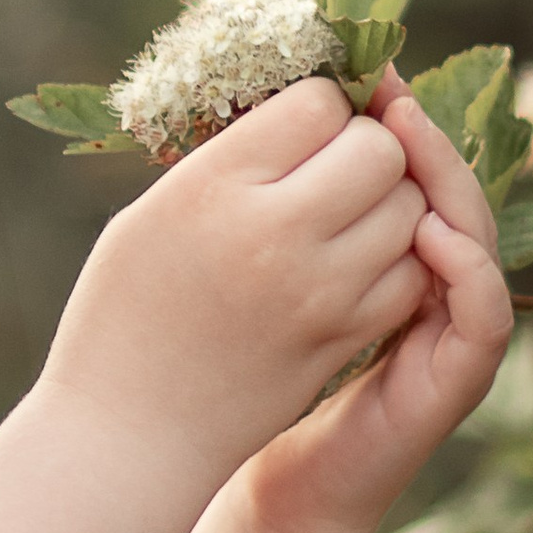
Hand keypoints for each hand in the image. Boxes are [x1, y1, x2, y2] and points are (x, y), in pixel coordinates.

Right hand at [40, 76, 435, 487]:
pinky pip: (409, 274)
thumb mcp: (151, 212)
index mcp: (215, 186)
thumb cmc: (124, 311)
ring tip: (346, 213)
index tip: (298, 119)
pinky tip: (357, 261)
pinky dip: (397, 258)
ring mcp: (319, 290)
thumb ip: (228, 159)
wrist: (128, 431)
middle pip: (379, 150)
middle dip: (367, 143)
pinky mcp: (344, 337)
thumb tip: (297, 112)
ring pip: (409, 209)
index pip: (318, 102)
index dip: (318, 101)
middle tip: (334, 162)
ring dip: (390, 200)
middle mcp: (276, 232)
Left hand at [232, 79, 513, 532]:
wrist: (256, 479)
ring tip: (411, 135)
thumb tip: (240, 110)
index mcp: (380, 253)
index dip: (391, 118)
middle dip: (423, 134)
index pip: (406, 168)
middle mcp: (428, 285)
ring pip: (478, 238)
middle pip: (449, 188)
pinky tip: (433, 235)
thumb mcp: (253, 269)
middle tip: (390, 89)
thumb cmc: (241, 371)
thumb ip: (268, 208)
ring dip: (450, 182)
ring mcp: (448, 331)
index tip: (355, 72)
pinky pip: (486, 315)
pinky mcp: (455, 379)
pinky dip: (469, 271)